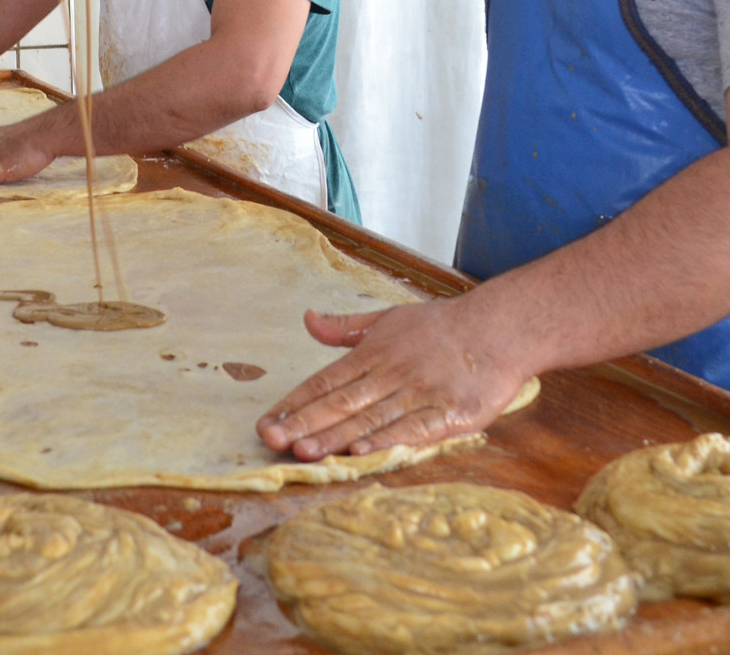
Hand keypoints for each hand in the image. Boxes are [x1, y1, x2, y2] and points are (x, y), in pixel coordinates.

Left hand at [256, 298, 530, 460]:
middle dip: (304, 422)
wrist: (503, 327)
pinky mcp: (450, 412)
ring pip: (371, 418)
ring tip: (304, 451)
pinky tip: (361, 451)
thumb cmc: (442, 326)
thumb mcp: (388, 317)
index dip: (295, 403)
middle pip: (341, 402)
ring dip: (336, 436)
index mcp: (373, 352)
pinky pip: (413, 429)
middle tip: (272, 439)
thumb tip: (307, 319)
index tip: (267, 422)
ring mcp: (420, 393)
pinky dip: (386, 440)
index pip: (325, 381)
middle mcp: (391, 373)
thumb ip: (346, 325)